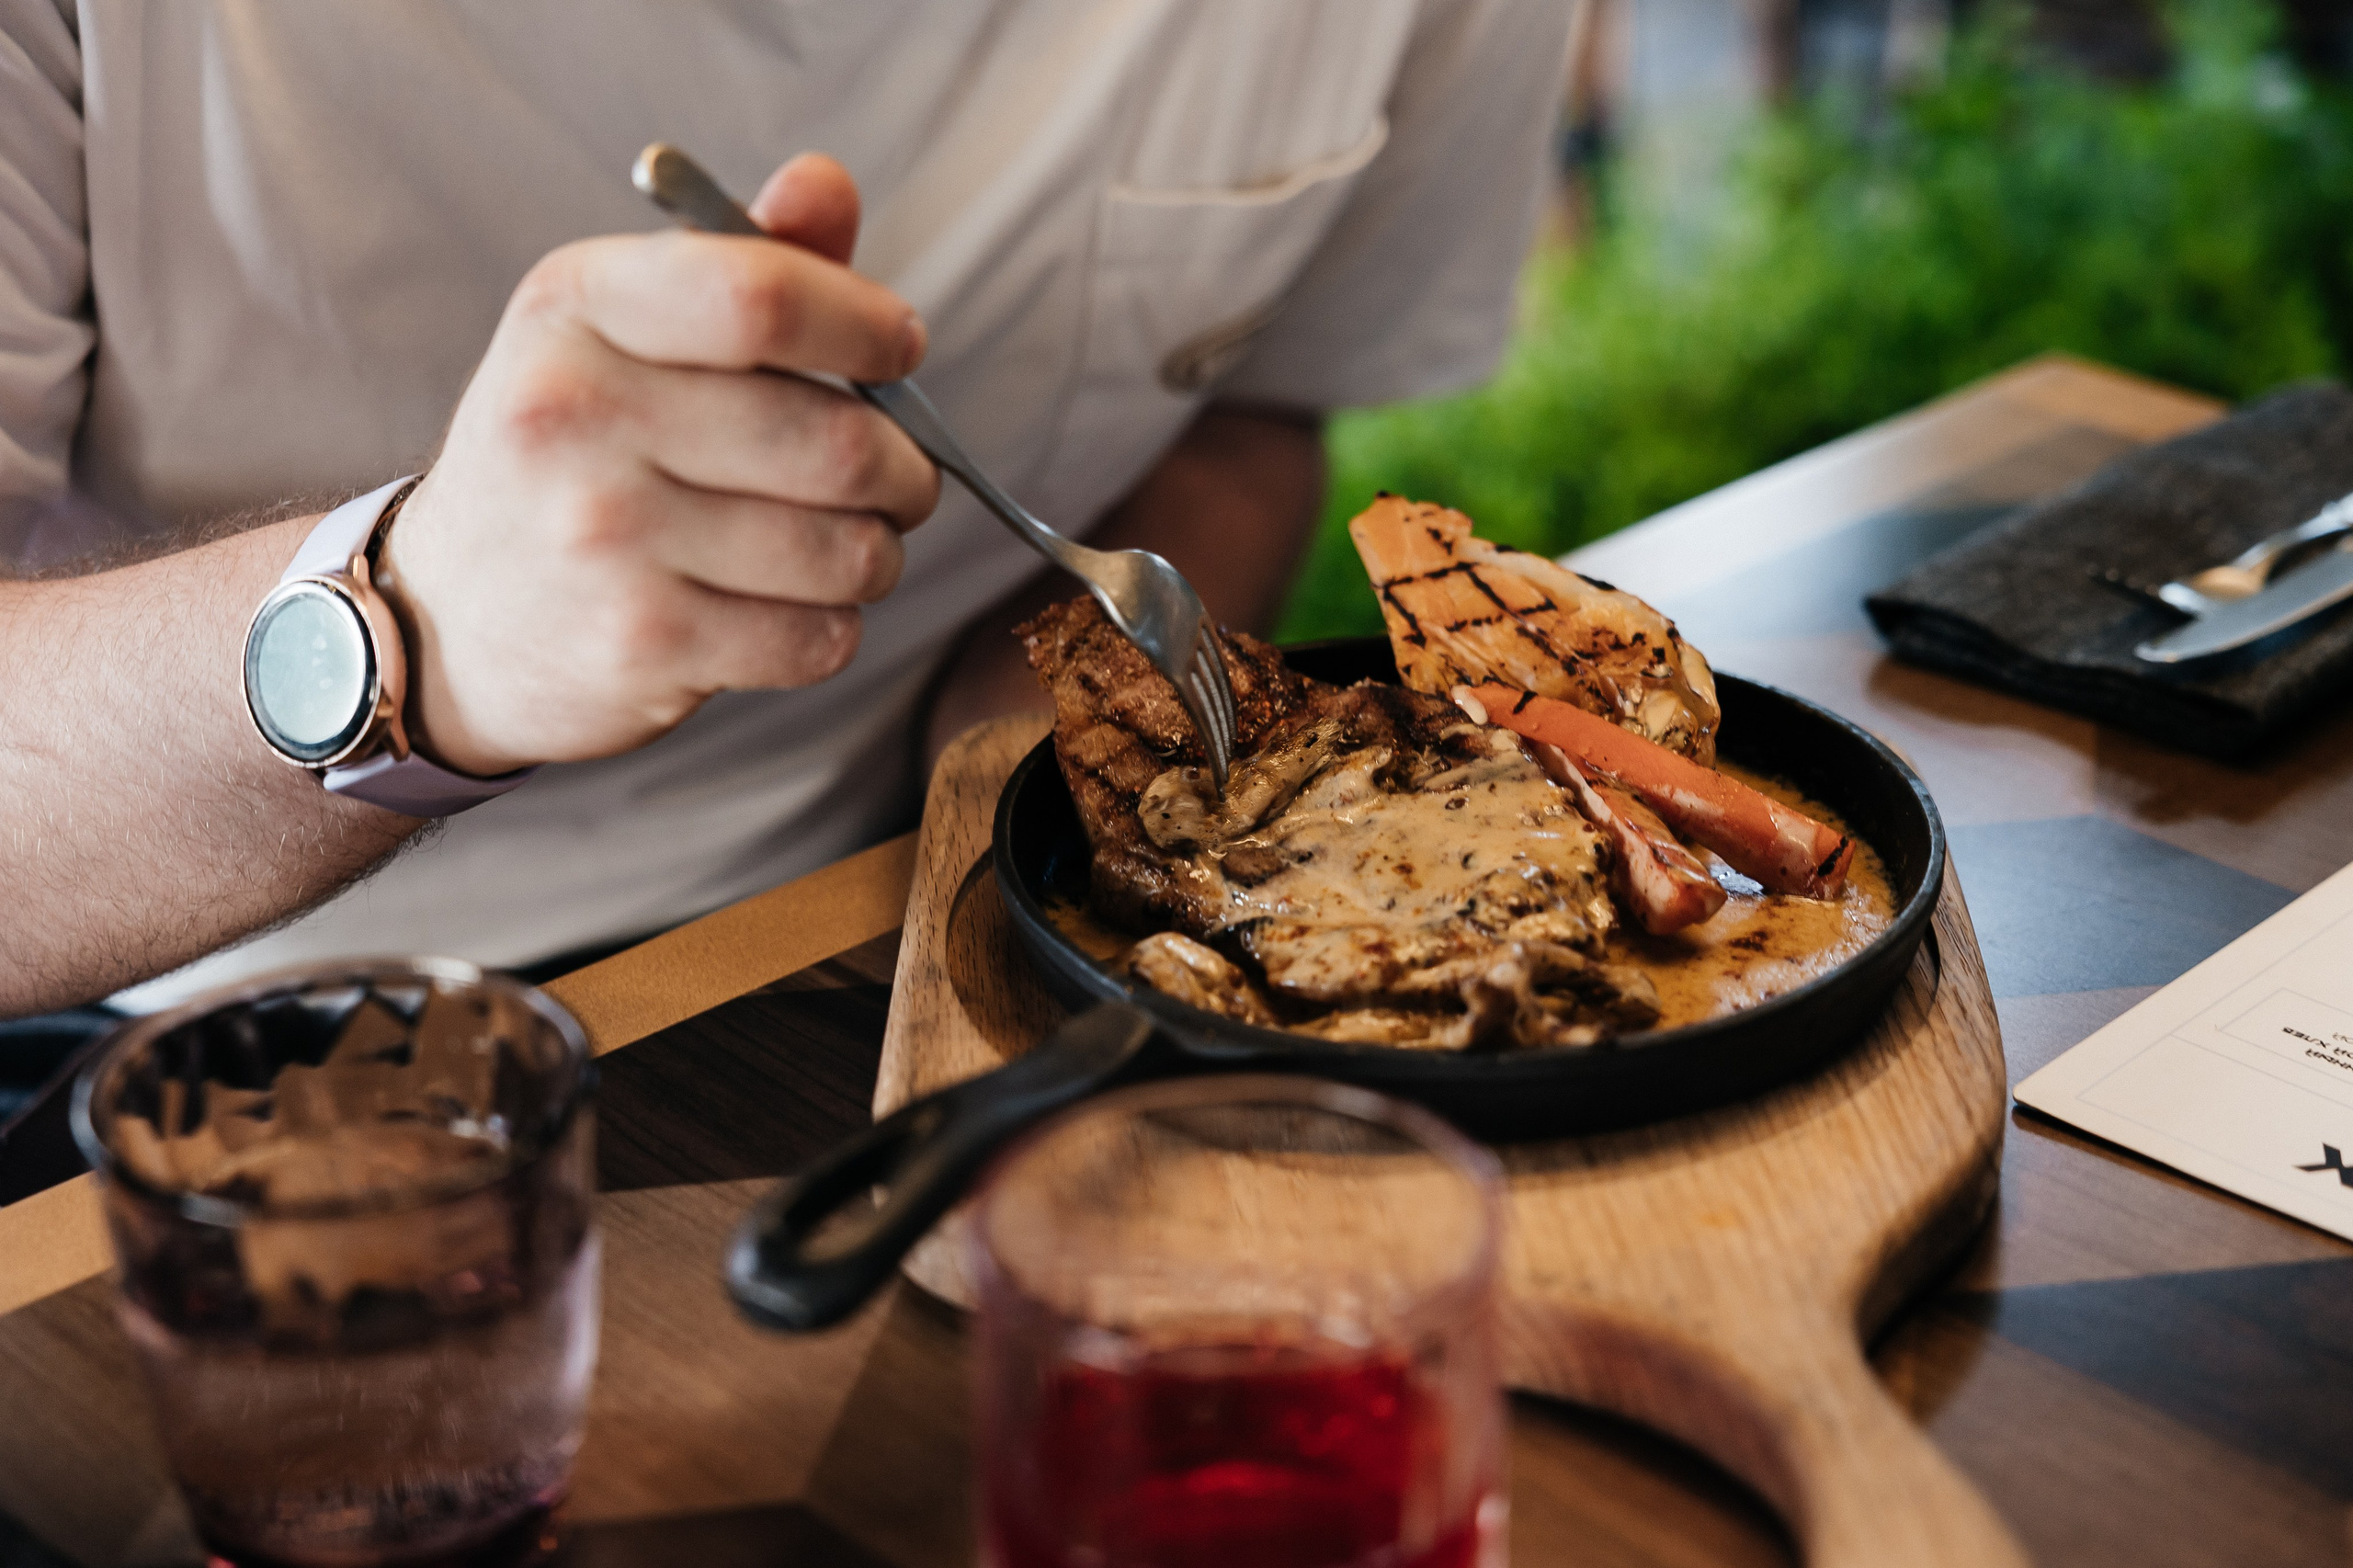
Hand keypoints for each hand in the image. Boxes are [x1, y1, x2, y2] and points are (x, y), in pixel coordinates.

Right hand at [377, 154, 938, 777]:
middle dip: (903, 466)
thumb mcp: (623, 331)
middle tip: (900, 476)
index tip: (898, 350)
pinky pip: (819, 636)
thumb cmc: (572, 455)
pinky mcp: (641, 644)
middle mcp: (575, 415)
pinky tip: (792, 607)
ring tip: (846, 544)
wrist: (449, 617)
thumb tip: (827, 184)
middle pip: (834, 440)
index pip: (763, 298)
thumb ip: (744, 263)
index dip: (864, 326)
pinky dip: (835, 626)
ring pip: (845, 549)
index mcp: (577, 307)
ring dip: (877, 552)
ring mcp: (604, 539)